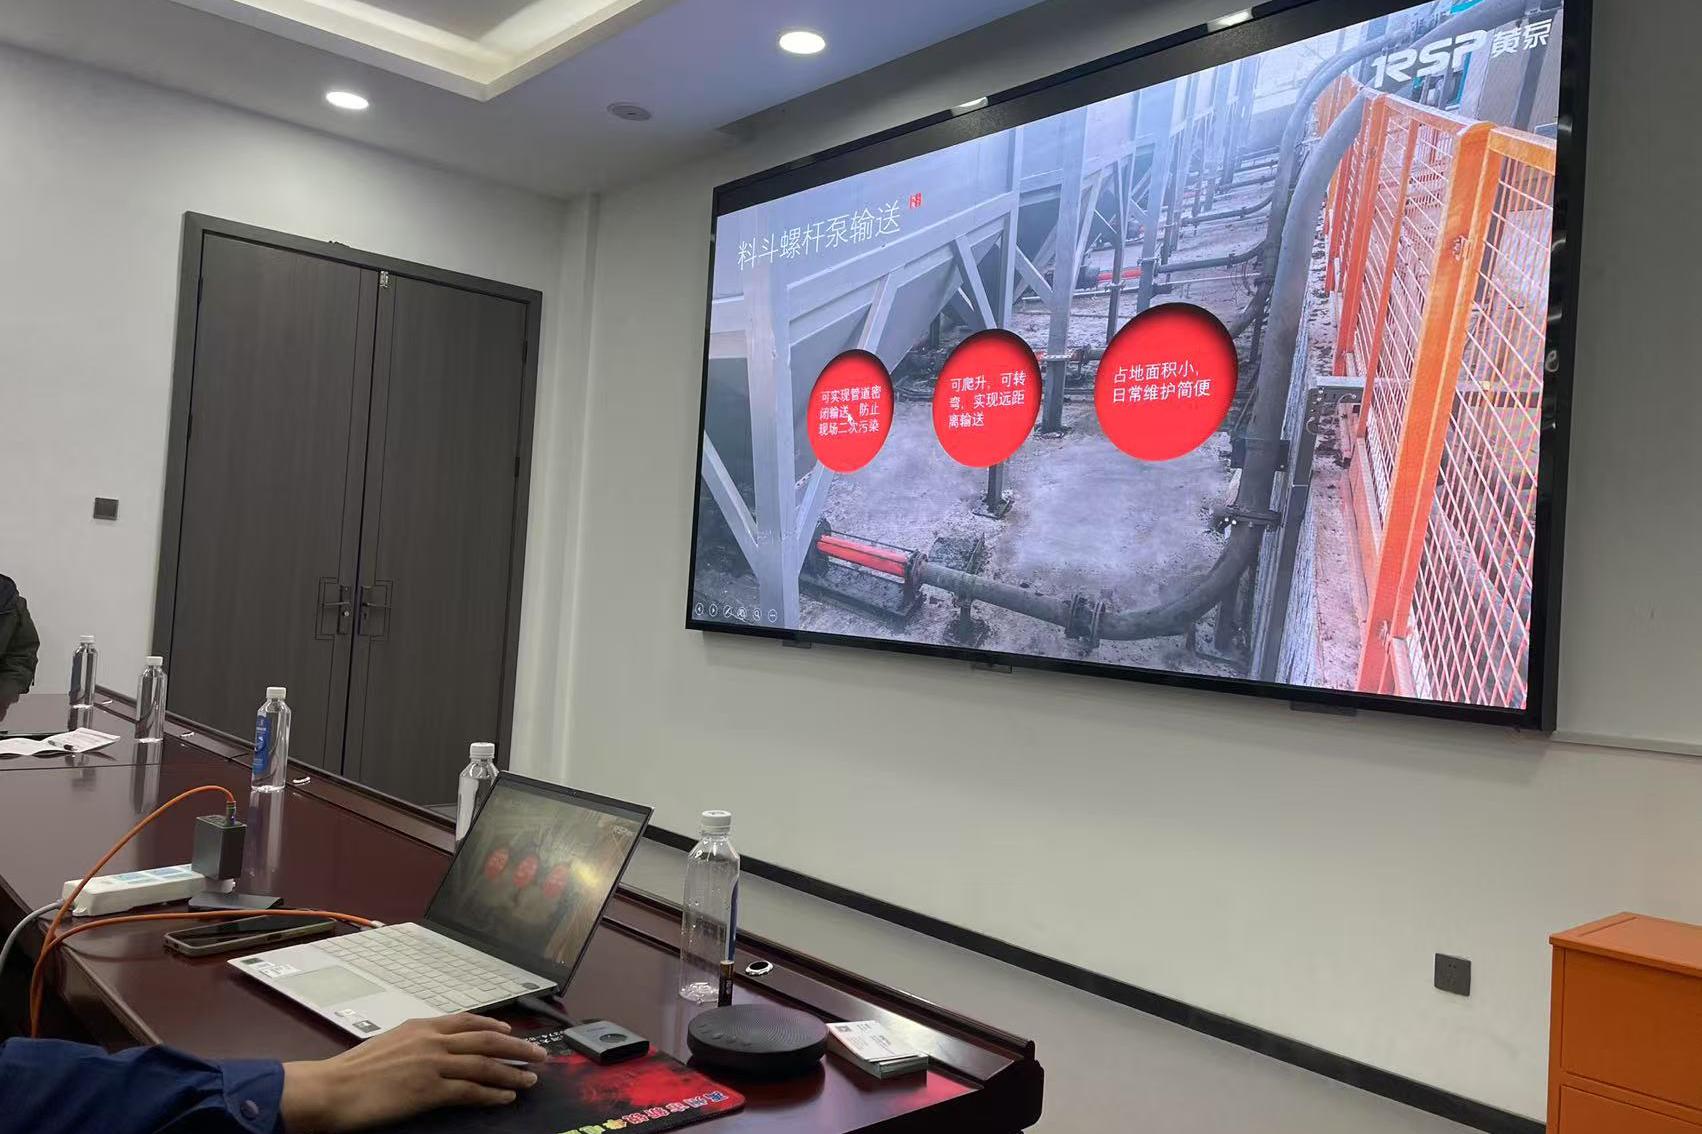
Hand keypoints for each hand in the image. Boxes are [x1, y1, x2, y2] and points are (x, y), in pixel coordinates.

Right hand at [280, 1014, 546, 1132]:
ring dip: (512, 1072)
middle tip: (539, 1055)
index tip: (510, 1032)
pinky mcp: (430, 1090)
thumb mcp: (388, 1043)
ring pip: (484, 1065)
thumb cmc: (352, 1071)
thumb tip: (429, 1049)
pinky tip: (507, 1097)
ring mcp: (433, 1064)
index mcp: (421, 1026)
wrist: (333, 1088)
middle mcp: (432, 1040)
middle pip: (486, 1041)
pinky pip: (471, 1091)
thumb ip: (414, 1042)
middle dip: (516, 1048)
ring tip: (530, 1079)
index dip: (492, 1027)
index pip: (466, 1022)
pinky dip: (493, 1093)